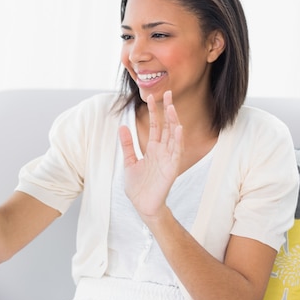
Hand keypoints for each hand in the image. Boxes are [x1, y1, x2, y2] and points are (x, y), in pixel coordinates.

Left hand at [119, 91, 182, 219]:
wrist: (143, 205)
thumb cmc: (138, 186)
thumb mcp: (129, 162)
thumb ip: (127, 145)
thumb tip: (122, 126)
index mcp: (152, 148)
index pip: (156, 125)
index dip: (154, 111)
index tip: (151, 97)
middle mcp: (162, 151)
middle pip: (166, 126)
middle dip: (167, 110)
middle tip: (167, 93)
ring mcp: (168, 158)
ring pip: (173, 136)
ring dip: (173, 121)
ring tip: (172, 107)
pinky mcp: (171, 168)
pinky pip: (176, 151)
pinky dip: (177, 140)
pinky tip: (178, 128)